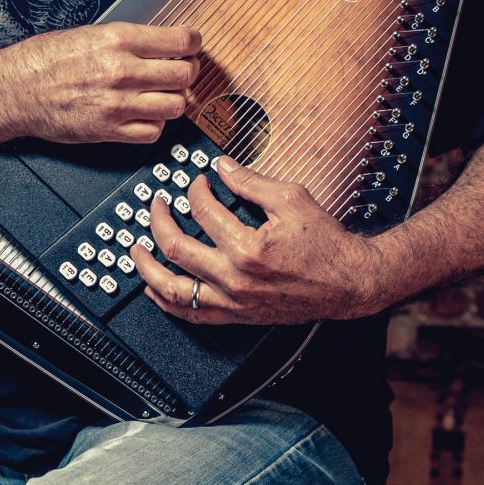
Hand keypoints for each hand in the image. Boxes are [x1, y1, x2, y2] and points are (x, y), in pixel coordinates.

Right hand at [0, 22, 200, 143]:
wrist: (16, 90)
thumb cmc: (46, 60)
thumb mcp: (90, 34)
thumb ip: (130, 40)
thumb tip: (163, 45)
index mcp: (118, 40)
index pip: (180, 42)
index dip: (194, 44)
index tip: (193, 47)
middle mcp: (123, 72)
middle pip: (184, 75)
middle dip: (188, 72)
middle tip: (182, 72)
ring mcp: (119, 105)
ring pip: (176, 106)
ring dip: (175, 100)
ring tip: (163, 95)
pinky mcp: (111, 131)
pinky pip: (154, 132)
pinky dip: (156, 124)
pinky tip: (146, 115)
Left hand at [131, 157, 384, 324]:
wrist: (346, 282)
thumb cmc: (325, 244)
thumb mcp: (292, 199)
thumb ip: (251, 182)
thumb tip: (222, 168)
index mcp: (248, 248)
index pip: (204, 211)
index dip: (195, 190)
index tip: (198, 182)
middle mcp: (235, 279)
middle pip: (176, 248)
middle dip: (159, 220)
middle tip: (156, 205)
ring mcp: (233, 302)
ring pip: (174, 289)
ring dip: (148, 268)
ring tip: (137, 251)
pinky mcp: (236, 316)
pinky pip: (192, 315)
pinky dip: (168, 301)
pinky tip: (156, 289)